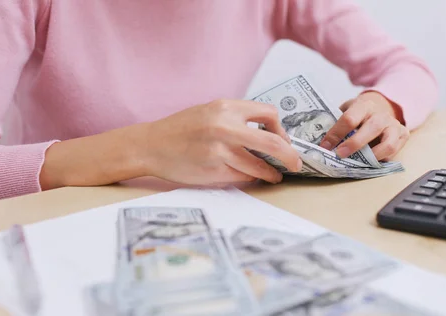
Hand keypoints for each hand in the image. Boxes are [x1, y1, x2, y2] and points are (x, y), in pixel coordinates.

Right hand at [143, 100, 301, 184]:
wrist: (150, 145)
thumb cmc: (180, 129)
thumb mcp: (208, 112)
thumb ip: (235, 118)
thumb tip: (267, 133)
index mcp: (225, 107)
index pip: (269, 113)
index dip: (279, 128)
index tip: (280, 139)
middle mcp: (224, 126)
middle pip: (273, 142)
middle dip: (290, 156)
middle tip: (295, 164)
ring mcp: (219, 150)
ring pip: (259, 165)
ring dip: (270, 173)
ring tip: (273, 176)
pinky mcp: (212, 170)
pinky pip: (242, 177)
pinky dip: (249, 178)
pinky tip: (249, 177)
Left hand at [320, 91, 408, 160]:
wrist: (382, 107)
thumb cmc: (359, 114)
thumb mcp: (347, 111)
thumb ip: (336, 123)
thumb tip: (320, 143)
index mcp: (364, 105)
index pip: (350, 118)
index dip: (336, 133)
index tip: (324, 146)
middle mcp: (382, 114)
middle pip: (372, 128)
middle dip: (355, 144)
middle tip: (340, 155)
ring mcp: (394, 126)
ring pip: (388, 144)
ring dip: (372, 156)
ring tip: (358, 163)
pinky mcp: (403, 136)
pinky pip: (394, 153)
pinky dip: (381, 160)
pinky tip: (369, 162)